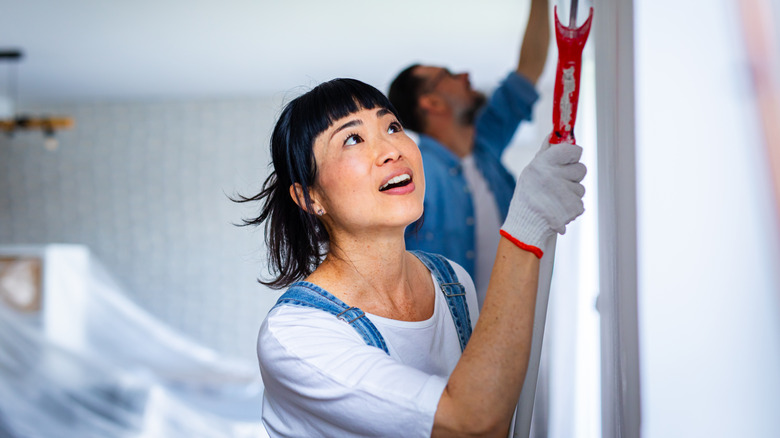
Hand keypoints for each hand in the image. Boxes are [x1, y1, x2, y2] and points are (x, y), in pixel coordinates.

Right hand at [500, 137, 585, 256]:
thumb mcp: (532, 171)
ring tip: (555, 200)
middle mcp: (555, 176)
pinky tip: (558, 209)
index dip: (572, 155)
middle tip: (558, 184)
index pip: (573, 150)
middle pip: (581, 169)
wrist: (525, 225)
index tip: (567, 161)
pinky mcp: (573, 207)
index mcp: (544, 163)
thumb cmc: (527, 196)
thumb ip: (545, 153)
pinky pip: (580, 202)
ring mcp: (565, 192)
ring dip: (571, 194)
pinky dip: (571, 207)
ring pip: (580, 188)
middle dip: (572, 176)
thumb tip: (552, 135)